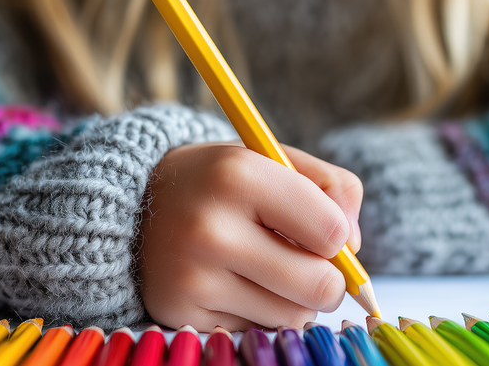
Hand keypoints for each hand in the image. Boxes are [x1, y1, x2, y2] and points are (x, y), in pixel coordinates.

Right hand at [138, 142, 363, 330]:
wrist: (135, 203)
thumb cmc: (222, 181)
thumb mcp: (272, 159)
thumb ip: (331, 188)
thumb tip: (354, 247)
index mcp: (238, 175)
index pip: (331, 231)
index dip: (336, 234)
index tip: (318, 227)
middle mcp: (210, 229)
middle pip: (319, 286)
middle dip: (328, 279)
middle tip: (309, 262)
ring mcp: (193, 277)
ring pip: (293, 316)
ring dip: (295, 300)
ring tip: (267, 269)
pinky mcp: (182, 313)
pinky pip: (257, 330)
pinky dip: (258, 312)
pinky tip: (234, 284)